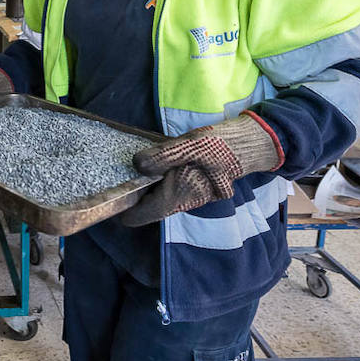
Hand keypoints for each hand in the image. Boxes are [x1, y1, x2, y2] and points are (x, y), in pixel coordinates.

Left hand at [120, 114, 282, 225]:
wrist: (254, 144)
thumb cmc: (223, 146)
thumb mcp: (190, 145)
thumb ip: (162, 156)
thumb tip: (136, 164)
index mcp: (179, 196)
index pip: (141, 215)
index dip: (121, 209)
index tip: (105, 194)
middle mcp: (183, 202)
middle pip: (147, 207)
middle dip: (129, 195)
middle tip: (108, 176)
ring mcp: (190, 196)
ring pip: (157, 197)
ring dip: (142, 187)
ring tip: (123, 169)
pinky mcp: (194, 186)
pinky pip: (168, 188)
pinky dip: (155, 180)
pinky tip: (148, 163)